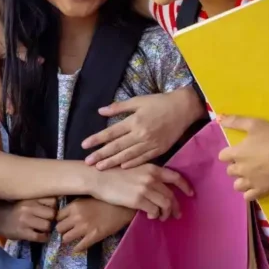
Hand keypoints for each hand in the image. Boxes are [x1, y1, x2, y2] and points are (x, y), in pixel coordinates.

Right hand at [0, 198, 56, 241]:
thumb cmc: (15, 208)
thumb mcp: (27, 200)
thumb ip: (40, 200)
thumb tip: (59, 201)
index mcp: (31, 198)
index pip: (53, 201)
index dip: (54, 207)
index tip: (52, 211)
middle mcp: (29, 208)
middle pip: (52, 214)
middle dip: (52, 219)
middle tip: (49, 222)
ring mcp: (25, 220)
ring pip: (47, 225)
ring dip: (48, 229)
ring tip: (44, 229)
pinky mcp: (22, 232)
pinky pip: (39, 236)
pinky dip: (43, 238)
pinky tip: (41, 237)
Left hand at [56, 199, 134, 252]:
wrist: (123, 207)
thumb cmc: (106, 200)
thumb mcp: (87, 197)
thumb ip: (75, 205)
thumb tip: (65, 213)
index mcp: (74, 205)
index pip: (57, 216)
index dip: (60, 220)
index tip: (63, 222)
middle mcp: (76, 217)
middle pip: (59, 228)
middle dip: (62, 230)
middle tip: (67, 230)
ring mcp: (84, 228)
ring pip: (66, 238)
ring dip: (68, 239)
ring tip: (73, 238)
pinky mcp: (94, 237)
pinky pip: (79, 246)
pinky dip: (77, 248)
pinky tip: (78, 248)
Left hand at [82, 86, 204, 169]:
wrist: (183, 108)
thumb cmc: (159, 102)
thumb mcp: (138, 101)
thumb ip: (119, 107)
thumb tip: (100, 111)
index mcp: (134, 121)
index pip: (111, 132)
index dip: (97, 139)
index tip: (84, 145)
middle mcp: (140, 134)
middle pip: (117, 147)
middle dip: (101, 155)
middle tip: (88, 162)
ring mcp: (150, 144)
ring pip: (128, 156)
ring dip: (113, 162)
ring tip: (100, 167)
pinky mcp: (160, 150)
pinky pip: (143, 159)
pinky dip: (132, 164)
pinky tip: (121, 168)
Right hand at [92, 164, 192, 220]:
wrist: (98, 177)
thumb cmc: (113, 172)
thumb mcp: (134, 168)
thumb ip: (148, 175)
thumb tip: (158, 187)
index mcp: (152, 168)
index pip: (175, 177)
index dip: (185, 186)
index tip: (191, 194)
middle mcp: (151, 178)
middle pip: (171, 194)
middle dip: (176, 206)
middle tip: (177, 214)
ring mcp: (145, 189)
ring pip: (165, 204)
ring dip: (165, 213)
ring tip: (162, 217)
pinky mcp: (137, 200)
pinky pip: (154, 211)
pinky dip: (155, 215)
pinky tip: (150, 215)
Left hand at [217, 115, 268, 200]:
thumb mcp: (253, 124)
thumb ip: (235, 121)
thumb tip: (218, 119)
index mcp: (236, 153)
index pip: (222, 156)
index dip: (229, 154)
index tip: (237, 151)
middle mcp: (240, 169)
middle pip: (230, 171)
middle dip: (236, 167)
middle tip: (247, 162)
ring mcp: (250, 182)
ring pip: (237, 186)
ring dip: (241, 181)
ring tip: (251, 176)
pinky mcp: (261, 190)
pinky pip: (248, 197)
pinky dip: (249, 193)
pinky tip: (255, 187)